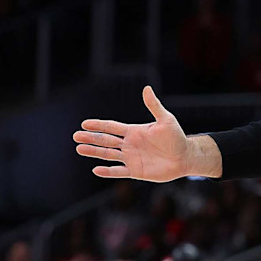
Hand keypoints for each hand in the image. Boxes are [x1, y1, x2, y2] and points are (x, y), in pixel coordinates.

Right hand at [74, 86, 188, 180]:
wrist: (185, 157)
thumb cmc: (176, 137)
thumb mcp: (165, 120)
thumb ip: (154, 106)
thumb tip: (147, 88)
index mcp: (134, 131)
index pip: (112, 127)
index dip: (99, 125)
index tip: (85, 123)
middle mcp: (130, 144)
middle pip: (106, 140)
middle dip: (91, 138)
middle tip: (75, 135)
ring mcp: (131, 158)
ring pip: (108, 155)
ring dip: (94, 152)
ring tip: (79, 148)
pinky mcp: (136, 171)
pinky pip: (118, 171)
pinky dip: (107, 171)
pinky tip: (96, 169)